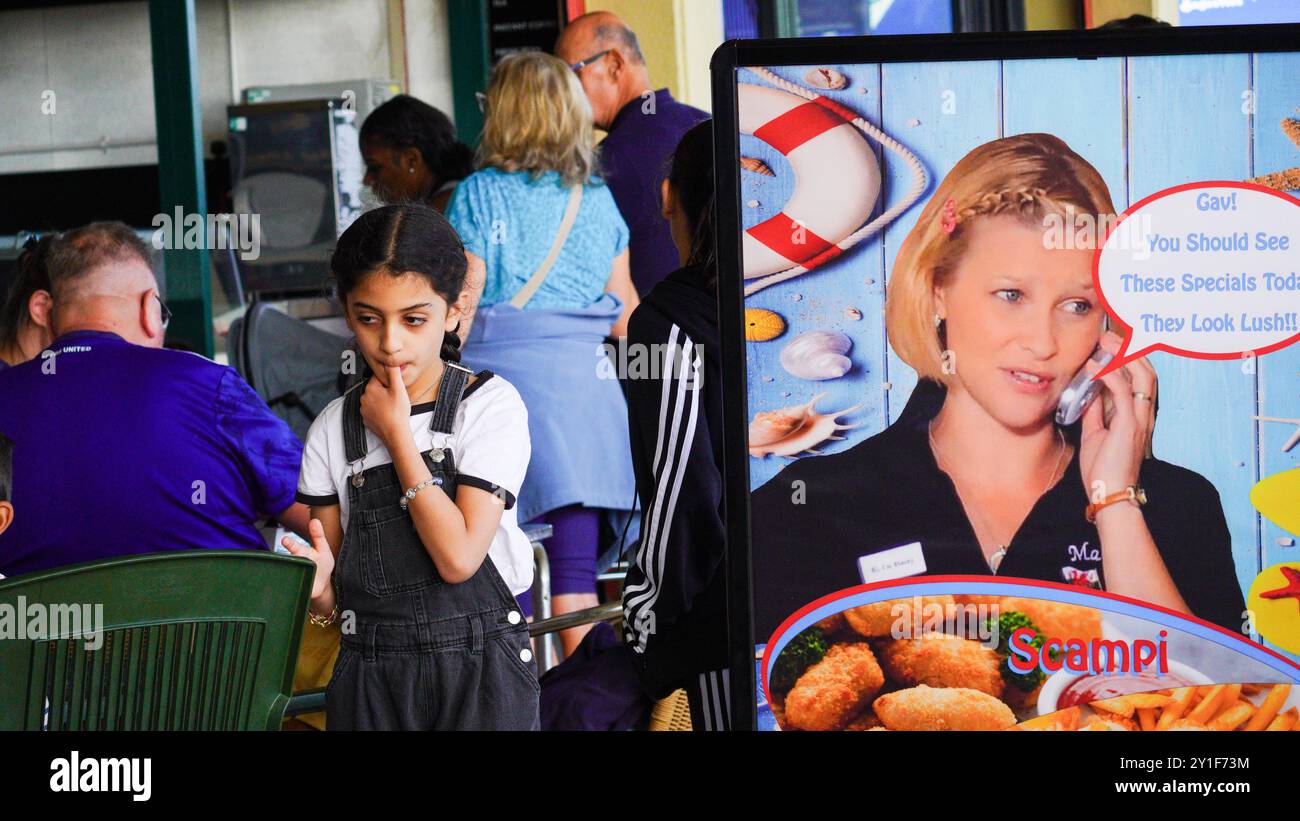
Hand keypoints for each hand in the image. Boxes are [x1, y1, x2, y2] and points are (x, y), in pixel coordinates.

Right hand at [281, 518, 334, 600]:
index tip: (285, 540)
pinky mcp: (293, 588)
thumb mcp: (323, 549)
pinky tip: (287, 590)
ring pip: (287, 574)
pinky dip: (287, 589)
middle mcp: (294, 563)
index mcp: (300, 552)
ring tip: (294, 573)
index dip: (290, 543)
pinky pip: (287, 589)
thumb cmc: (321, 565)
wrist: (321, 586)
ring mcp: (293, 576)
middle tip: (285, 555)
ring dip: (290, 574)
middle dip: (287, 559)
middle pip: (288, 560)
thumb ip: (318, 535)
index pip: (294, 546)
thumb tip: (315, 520)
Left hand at [360, 365, 411, 448]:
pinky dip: (379, 411)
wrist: (395, 433)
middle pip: (376, 388)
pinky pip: (372, 410)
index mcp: (370, 388)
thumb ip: (394, 372)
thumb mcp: (399, 389)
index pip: (379, 377)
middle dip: (385, 391)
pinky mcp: (365, 418)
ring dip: (382, 401)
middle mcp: (364, 397)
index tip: (395, 388)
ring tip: (392, 407)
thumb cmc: (398, 412)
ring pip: (374, 399)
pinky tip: (387, 414)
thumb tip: (391, 360)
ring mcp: (363, 409)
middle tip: (395, 398)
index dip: (389, 381)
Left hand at [1078, 330, 1156, 499]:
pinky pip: (1125, 394)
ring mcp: (1139, 420)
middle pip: (1148, 373)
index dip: (1129, 359)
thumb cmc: (1103, 469)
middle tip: (1108, 336)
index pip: (1141, 380)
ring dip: (1124, 356)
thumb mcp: (1096, 433)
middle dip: (1130, 350)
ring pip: (1143, 378)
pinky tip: (1096, 366)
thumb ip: (1096, 412)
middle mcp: (1144, 415)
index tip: (1110, 344)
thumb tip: (1089, 392)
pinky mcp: (1128, 426)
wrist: (1109, 495)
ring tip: (1106, 342)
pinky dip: (1110, 376)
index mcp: (1138, 417)